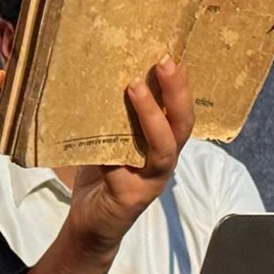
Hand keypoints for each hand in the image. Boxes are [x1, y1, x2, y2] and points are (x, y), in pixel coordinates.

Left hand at [65, 56, 193, 257]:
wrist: (90, 223)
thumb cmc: (101, 174)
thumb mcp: (107, 137)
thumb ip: (112, 114)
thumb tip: (100, 69)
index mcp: (161, 141)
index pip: (179, 108)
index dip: (183, 83)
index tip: (176, 50)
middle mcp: (163, 159)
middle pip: (182, 123)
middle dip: (176, 92)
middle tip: (165, 61)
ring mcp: (151, 180)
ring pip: (163, 147)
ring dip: (151, 115)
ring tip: (135, 87)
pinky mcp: (131, 196)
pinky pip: (126, 170)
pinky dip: (114, 151)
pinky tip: (101, 135)